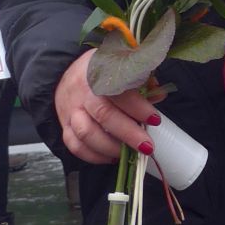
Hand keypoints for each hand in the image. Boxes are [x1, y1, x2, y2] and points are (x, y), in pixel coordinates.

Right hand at [54, 49, 158, 164]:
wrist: (70, 74)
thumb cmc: (105, 73)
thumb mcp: (125, 66)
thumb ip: (143, 80)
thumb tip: (159, 95)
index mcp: (101, 74)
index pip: (119, 91)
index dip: (138, 107)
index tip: (155, 119)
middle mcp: (83, 92)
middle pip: (103, 115)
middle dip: (128, 134)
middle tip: (147, 146)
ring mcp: (71, 110)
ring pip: (86, 133)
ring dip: (111, 148)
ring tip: (129, 154)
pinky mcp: (65, 125)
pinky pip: (75, 145)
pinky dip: (94, 156)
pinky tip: (112, 157)